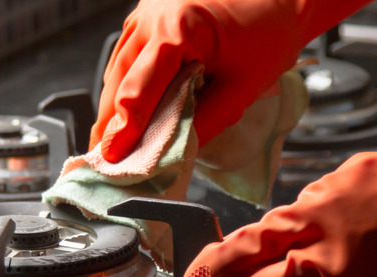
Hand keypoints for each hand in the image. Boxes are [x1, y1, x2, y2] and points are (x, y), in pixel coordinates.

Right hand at [91, 0, 370, 161]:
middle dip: (111, 124)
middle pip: (119, 82)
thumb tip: (171, 151)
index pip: (139, 91)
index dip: (124, 130)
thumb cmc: (270, 33)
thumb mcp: (242, 88)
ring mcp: (146, 13)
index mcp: (177, 29)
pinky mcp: (148, 16)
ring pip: (117, 71)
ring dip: (113, 107)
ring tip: (110, 143)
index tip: (112, 158)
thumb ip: (204, 122)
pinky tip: (126, 112)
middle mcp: (152, 17)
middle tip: (106, 161)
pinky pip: (127, 58)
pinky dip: (125, 86)